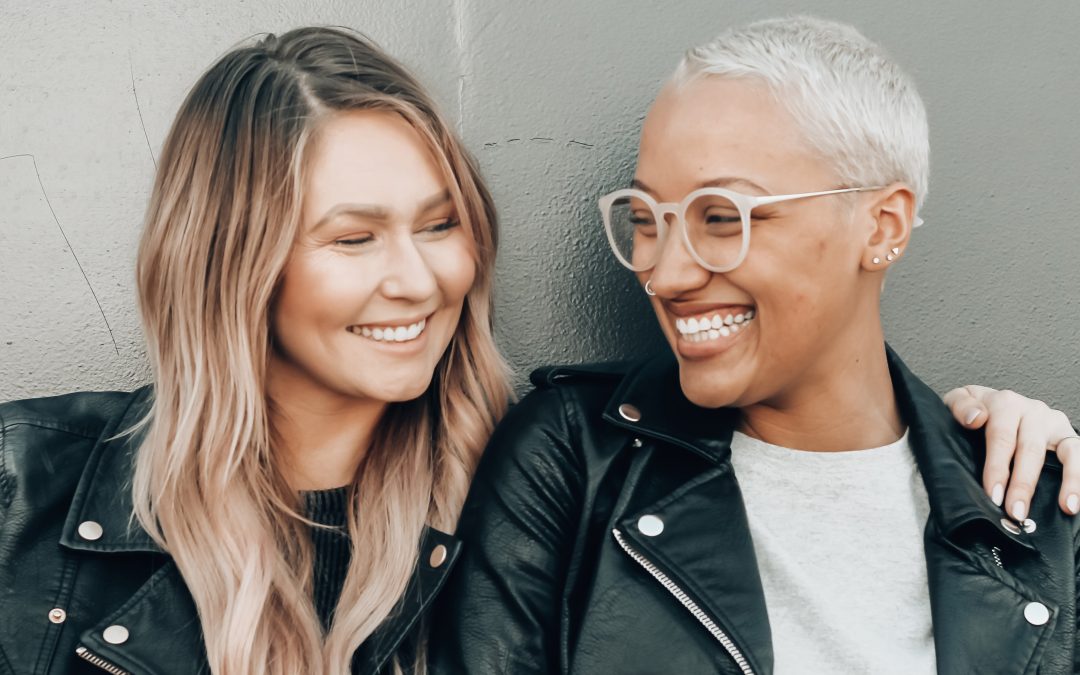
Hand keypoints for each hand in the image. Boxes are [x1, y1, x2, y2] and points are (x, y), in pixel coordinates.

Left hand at [945, 385, 1079, 517]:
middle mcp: (1033, 411)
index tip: (993, 495)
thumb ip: (960, 406)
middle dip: (1023, 484)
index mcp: (1004, 403)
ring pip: (1067, 451)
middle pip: (1030, 449)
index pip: (1001, 438)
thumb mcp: (958, 402)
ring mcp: (1054, 423)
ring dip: (1068, 481)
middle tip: (1016, 511)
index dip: (997, 468)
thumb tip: (975, 418)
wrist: (993, 405)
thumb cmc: (975, 411)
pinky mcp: (1068, 436)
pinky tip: (1076, 499)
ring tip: (1066, 506)